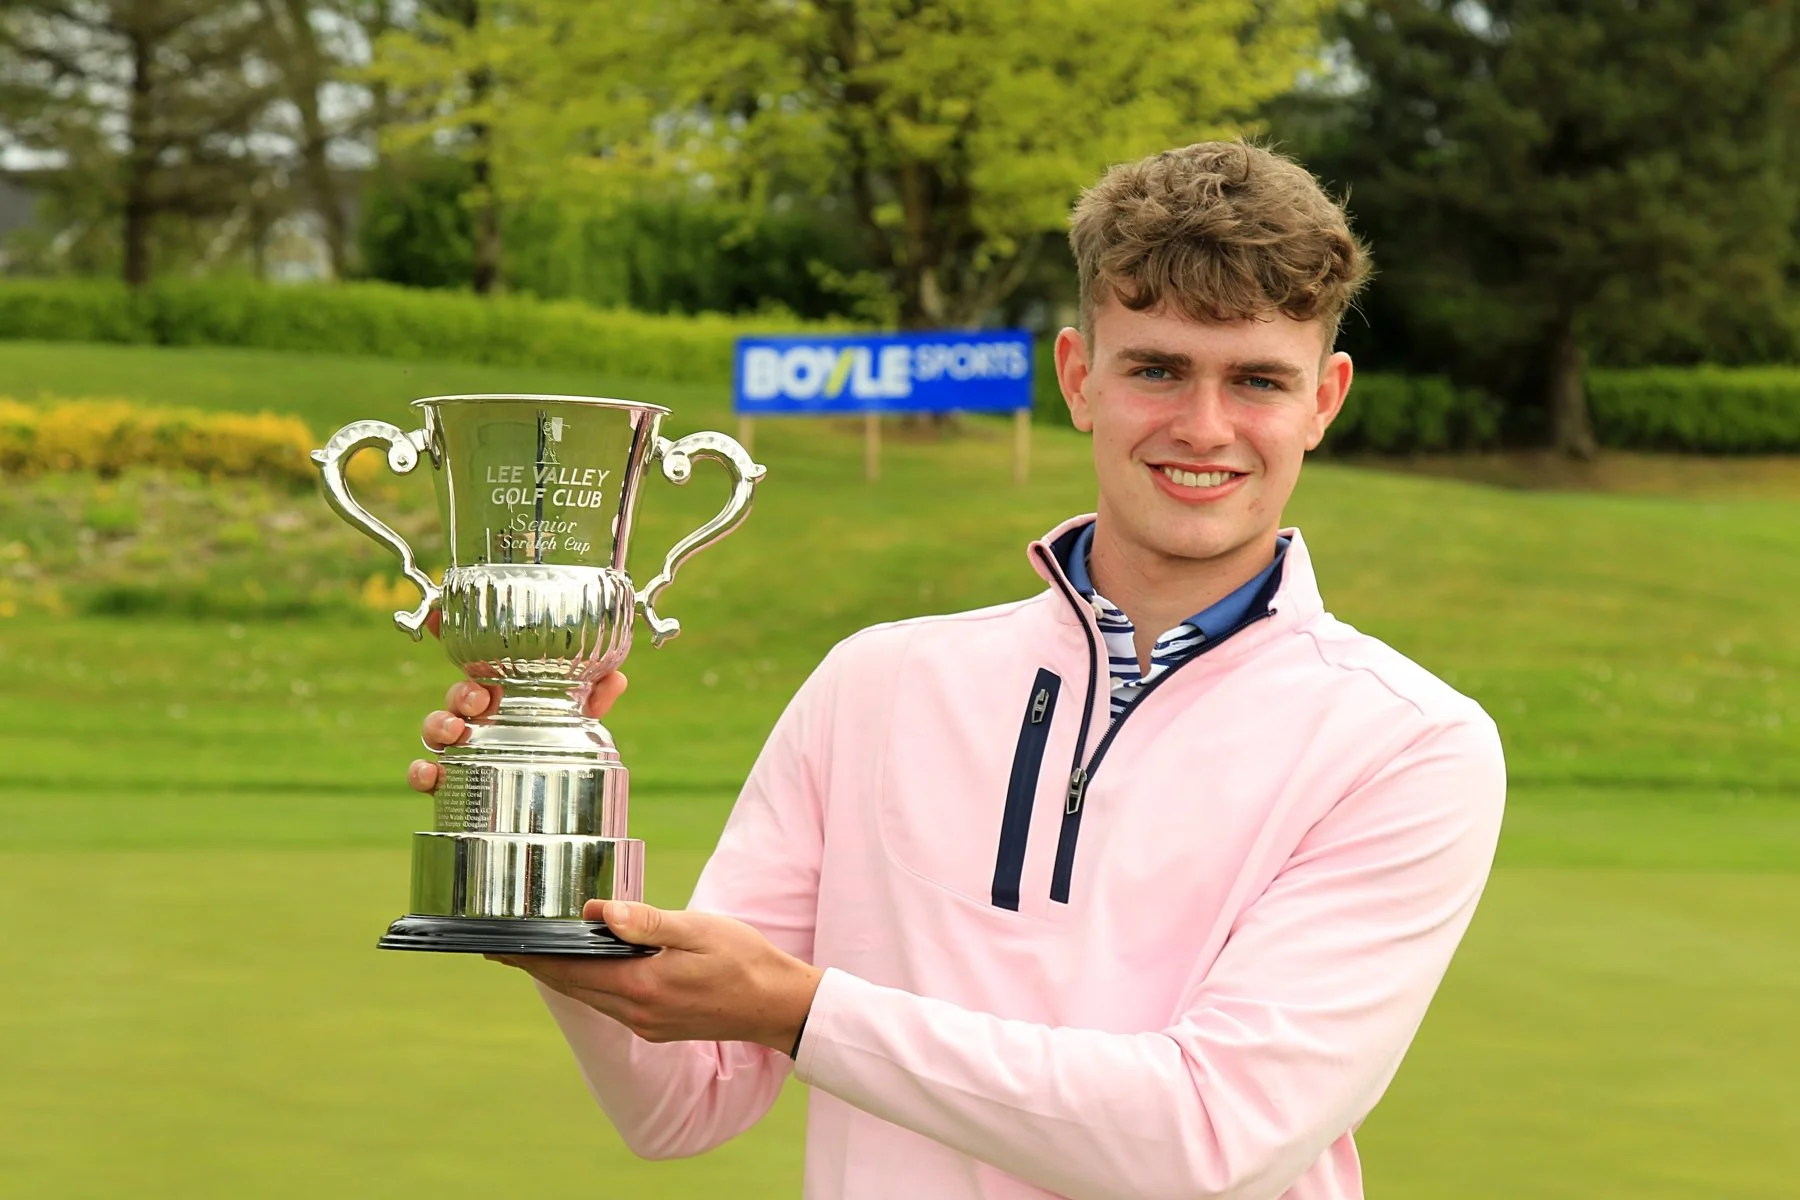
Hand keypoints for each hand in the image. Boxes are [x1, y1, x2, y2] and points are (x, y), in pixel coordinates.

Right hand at [406, 611, 629, 791]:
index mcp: (501, 686)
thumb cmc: (558, 736)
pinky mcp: (452, 776)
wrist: (552, 789)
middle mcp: (477, 711)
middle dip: (462, 692)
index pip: (472, 654)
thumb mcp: (580, 713)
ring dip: (439, 724)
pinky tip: (431, 774)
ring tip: (455, 731)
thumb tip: (617, 677)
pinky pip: (427, 771)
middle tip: (480, 699)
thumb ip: (596, 694)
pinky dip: (421, 772)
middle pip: (456, 693)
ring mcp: (462, 742)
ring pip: (436, 727)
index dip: (450, 631)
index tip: (439, 615)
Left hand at [492, 900, 823, 1052]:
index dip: (532, 960)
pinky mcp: (658, 1027)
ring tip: (536, 955)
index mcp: (643, 986)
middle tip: (502, 948)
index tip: (498, 947)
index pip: (571, 971)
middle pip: (572, 988)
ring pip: (589, 998)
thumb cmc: (745, 960)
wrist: (779, 1006)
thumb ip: (649, 922)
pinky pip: (610, 1004)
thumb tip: (599, 911)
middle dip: (537, 968)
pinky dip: (588, 985)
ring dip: (561, 977)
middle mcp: (637, 1012)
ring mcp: (647, 1024)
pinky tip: (587, 969)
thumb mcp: (700, 929)